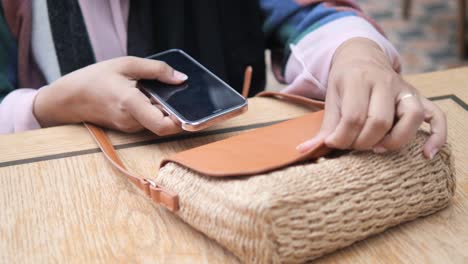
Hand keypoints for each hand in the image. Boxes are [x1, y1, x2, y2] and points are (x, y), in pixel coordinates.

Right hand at [33, 56, 187, 134]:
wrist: (68, 99)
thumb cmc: (94, 78)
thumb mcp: (126, 64)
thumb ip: (157, 70)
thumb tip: (181, 78)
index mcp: (131, 104)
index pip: (164, 125)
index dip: (182, 121)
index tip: (191, 109)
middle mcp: (132, 121)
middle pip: (165, 123)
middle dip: (175, 110)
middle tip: (178, 94)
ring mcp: (130, 128)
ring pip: (158, 122)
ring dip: (163, 109)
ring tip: (158, 91)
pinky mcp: (128, 128)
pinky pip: (148, 122)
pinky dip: (153, 111)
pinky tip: (148, 96)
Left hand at [297, 38, 446, 158]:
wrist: (361, 57)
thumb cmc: (344, 83)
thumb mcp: (331, 99)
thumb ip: (324, 127)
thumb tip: (303, 151)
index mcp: (358, 79)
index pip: (353, 116)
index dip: (341, 137)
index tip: (333, 144)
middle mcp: (385, 82)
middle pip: (380, 120)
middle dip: (362, 142)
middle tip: (353, 146)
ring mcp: (405, 89)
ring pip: (410, 117)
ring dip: (393, 141)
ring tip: (376, 149)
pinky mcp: (418, 97)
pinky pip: (436, 116)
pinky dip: (436, 136)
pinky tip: (426, 154)